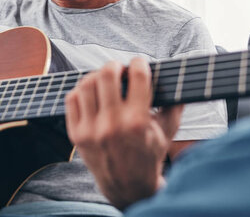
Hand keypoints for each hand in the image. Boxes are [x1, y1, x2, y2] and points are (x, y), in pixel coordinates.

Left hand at [65, 58, 182, 209]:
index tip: (140, 63)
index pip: (137, 76)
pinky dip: (81, 91)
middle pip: (107, 74)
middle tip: (120, 69)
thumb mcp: (168, 131)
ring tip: (105, 80)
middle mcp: (113, 124)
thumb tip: (177, 76)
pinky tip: (92, 93)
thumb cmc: (150, 155)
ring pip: (87, 84)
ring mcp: (91, 130)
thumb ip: (175, 103)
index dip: (139, 63)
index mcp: (138, 121)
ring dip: (97, 76)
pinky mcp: (76, 135)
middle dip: (116, 65)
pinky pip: (72, 99)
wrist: (127, 186)